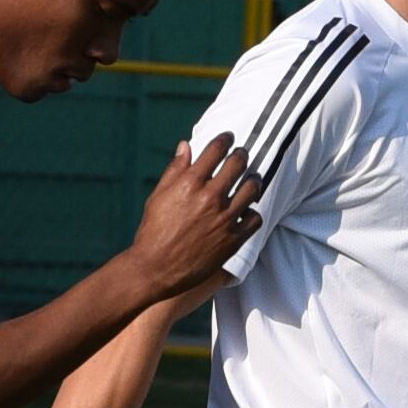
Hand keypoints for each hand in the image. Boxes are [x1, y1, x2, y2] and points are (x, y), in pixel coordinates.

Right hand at [127, 138, 261, 299]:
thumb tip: (186, 145)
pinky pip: (255, 218)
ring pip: (252, 189)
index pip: (216, 150)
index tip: (229, 138)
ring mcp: (224, 219)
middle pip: (238, 164)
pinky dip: (252, 212)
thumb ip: (175, 169)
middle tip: (240, 156)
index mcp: (190, 183)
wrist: (156, 268)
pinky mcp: (233, 239)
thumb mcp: (159, 196)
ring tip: (250, 181)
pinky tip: (245, 211)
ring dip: (252, 181)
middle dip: (241, 155)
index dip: (225, 140)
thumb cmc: (153, 231)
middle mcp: (210, 197)